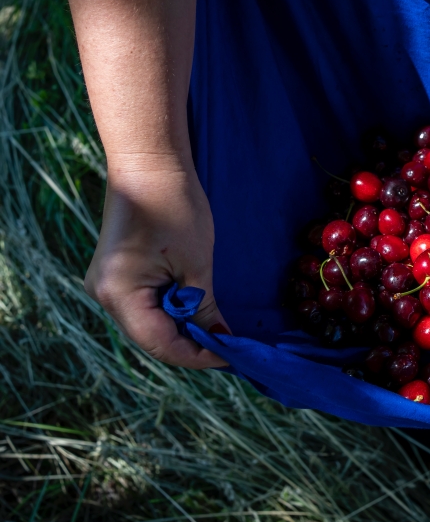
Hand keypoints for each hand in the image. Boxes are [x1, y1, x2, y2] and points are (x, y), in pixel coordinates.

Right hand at [85, 159, 229, 368]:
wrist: (149, 164)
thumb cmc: (174, 207)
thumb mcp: (197, 263)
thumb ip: (203, 307)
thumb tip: (218, 338)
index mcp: (119, 295)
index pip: (160, 343)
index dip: (197, 355)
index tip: (231, 357)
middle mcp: (105, 295)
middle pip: (151, 337)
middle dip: (190, 345)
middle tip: (229, 348)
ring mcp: (107, 285)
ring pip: (148, 323)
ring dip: (182, 329)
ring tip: (217, 332)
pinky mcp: (117, 274)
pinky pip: (144, 305)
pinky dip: (171, 311)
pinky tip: (196, 311)